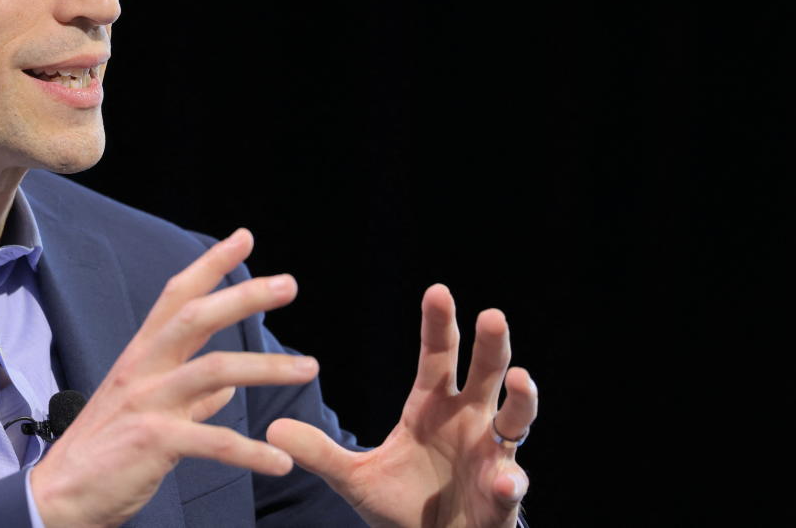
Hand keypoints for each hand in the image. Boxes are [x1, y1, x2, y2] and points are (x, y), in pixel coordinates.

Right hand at [30, 229, 317, 527]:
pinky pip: (213, 441)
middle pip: (196, 317)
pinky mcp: (152, 442)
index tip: (244, 238)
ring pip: (214, 371)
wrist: (60, 498)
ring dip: (267, 368)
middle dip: (244, 296)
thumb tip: (226, 392)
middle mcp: (143, 370)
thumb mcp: (144, 412)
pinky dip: (251, 452)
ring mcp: (146, 403)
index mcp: (141, 356)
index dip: (210, 265)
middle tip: (289, 284)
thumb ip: (190, 399)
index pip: (177, 296)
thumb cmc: (105, 453)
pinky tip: (280, 461)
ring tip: (308, 368)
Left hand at [266, 284, 536, 527]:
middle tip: (492, 316)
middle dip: (491, 345)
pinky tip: (503, 481)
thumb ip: (320, 453)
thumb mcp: (354, 479)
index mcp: (432, 405)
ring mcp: (491, 454)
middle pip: (486, 372)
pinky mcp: (502, 493)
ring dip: (522, 398)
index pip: (438, 354)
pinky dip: (510, 481)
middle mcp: (469, 419)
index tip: (438, 290)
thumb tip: (273, 429)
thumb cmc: (400, 506)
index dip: (439, 324)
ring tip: (521, 380)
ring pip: (516, 418)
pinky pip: (511, 483)